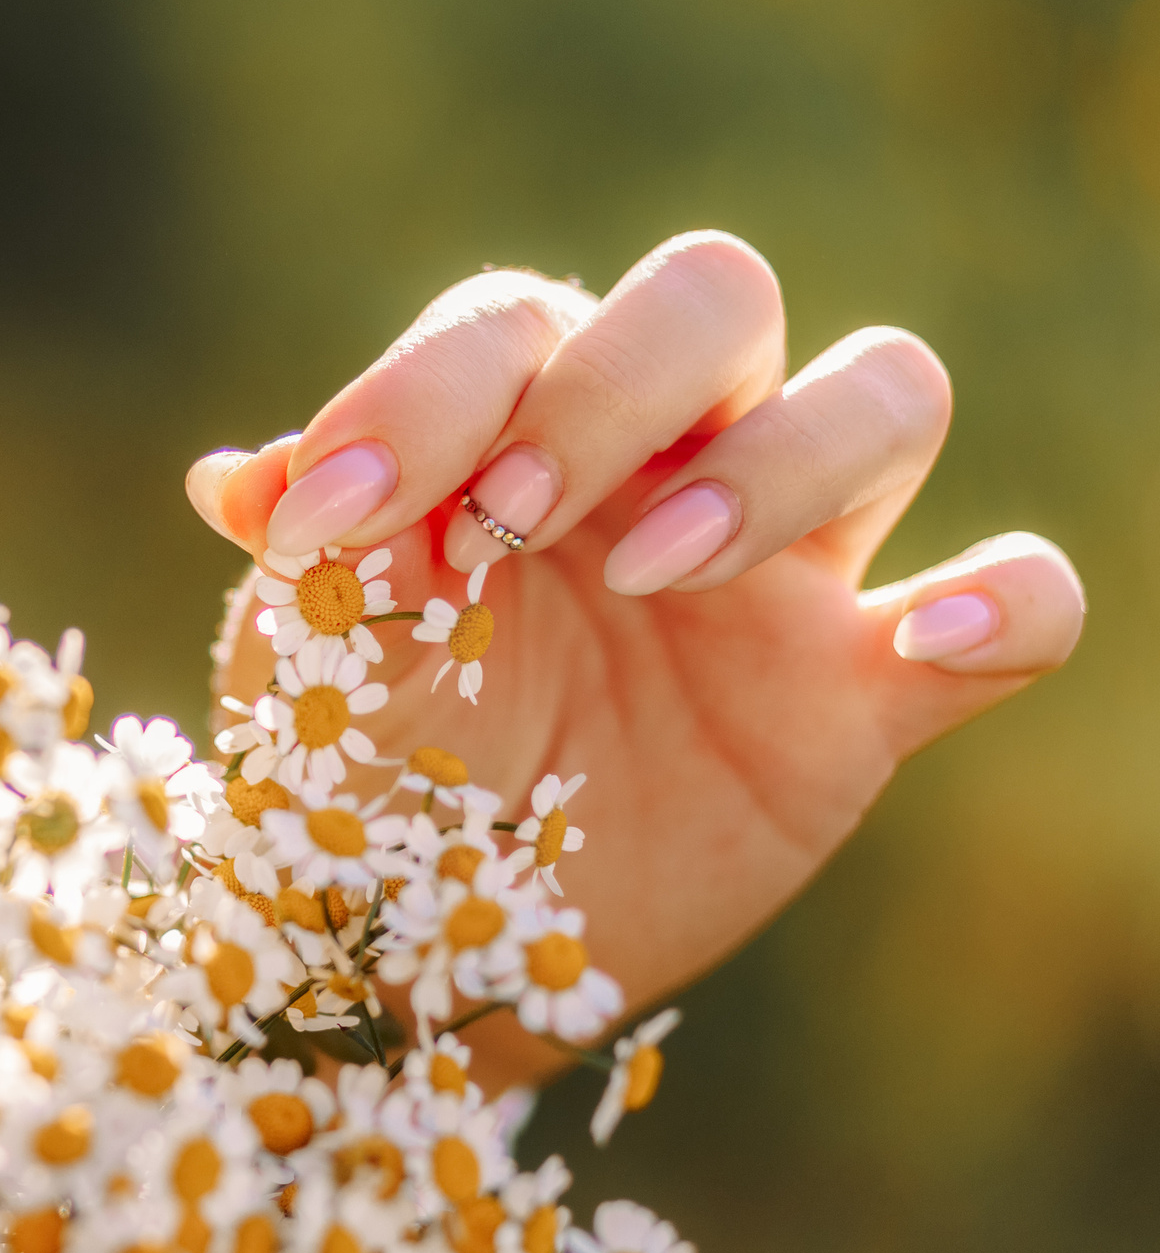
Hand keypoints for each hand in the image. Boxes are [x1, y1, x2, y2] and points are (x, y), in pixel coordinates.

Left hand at [184, 232, 1083, 1084]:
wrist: (415, 956)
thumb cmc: (351, 774)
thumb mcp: (301, 666)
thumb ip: (308, 558)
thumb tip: (234, 481)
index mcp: (509, 428)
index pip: (511, 321)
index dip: (422, 394)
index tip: (327, 518)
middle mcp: (658, 464)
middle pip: (716, 296)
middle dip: (613, 386)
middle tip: (509, 527)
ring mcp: (778, 577)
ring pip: (887, 398)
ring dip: (782, 460)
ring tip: (655, 575)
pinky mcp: (862, 698)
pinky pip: (1019, 606)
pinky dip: (1006, 599)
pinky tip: (926, 635)